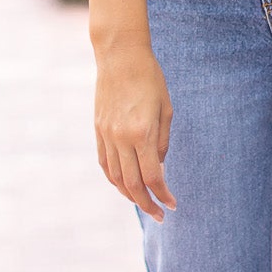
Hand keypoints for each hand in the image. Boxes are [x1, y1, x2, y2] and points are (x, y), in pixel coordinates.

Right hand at [93, 40, 175, 220]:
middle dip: (147, 203)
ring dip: (129, 195)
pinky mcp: (98, 130)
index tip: (172, 205)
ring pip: (115, 177)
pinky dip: (113, 179)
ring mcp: (107, 135)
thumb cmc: (150, 78)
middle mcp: (121, 138)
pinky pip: (105, 163)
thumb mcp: (166, 108)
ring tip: (143, 202)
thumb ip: (163, 140)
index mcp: (142, 133)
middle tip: (159, 215)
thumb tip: (158, 165)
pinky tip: (124, 185)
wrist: (120, 56)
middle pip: (132, 184)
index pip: (153, 177)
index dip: (163, 195)